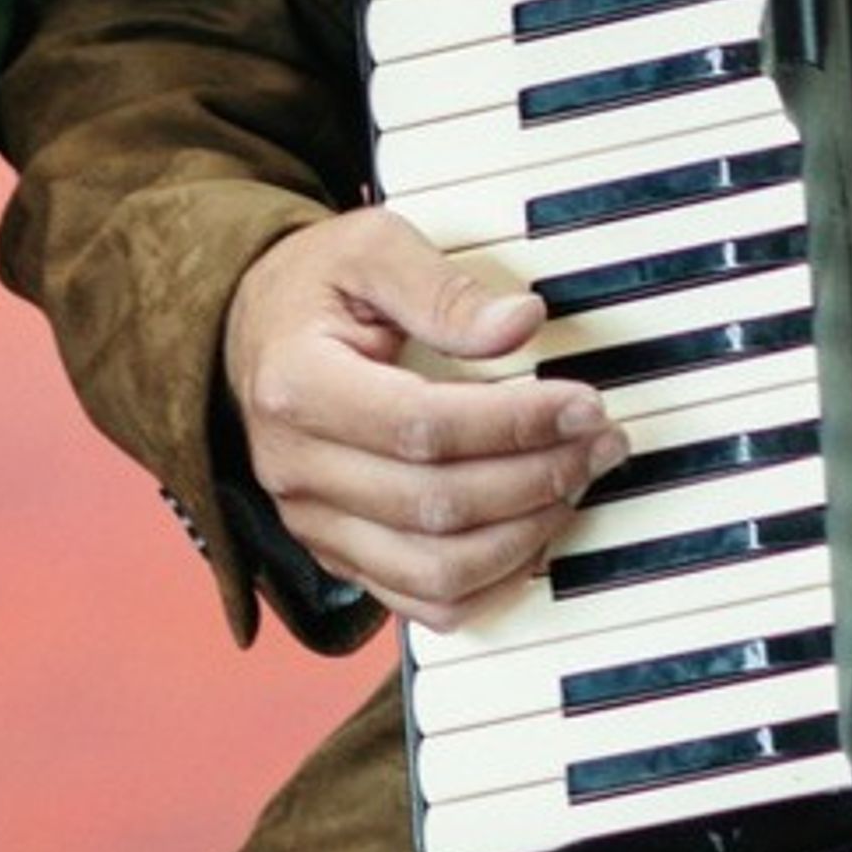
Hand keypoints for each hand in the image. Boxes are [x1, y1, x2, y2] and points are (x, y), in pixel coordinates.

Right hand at [221, 211, 624, 629]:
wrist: (253, 333)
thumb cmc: (315, 287)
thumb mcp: (371, 249)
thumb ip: (443, 288)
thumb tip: (521, 323)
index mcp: (297, 385)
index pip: (421, 426)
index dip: (515, 423)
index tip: (582, 403)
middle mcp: (295, 468)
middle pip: (436, 505)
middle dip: (538, 477)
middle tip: (599, 440)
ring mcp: (312, 523)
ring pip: (435, 571)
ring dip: (525, 536)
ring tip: (573, 482)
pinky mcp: (336, 555)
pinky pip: (422, 602)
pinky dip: (490, 582)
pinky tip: (531, 532)